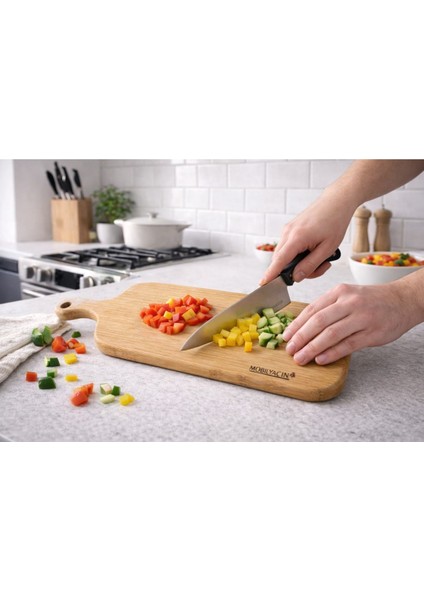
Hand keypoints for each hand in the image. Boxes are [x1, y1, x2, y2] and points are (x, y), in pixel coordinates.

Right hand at [260, 193, 351, 284]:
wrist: (335, 202)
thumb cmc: (334, 222)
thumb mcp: (327, 249)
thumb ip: (310, 265)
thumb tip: (296, 277)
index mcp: (296, 237)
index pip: (279, 261)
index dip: (270, 274)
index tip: (263, 284)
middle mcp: (288, 233)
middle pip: (282, 261)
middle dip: (297, 271)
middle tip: (321, 268)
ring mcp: (287, 230)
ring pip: (286, 256)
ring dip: (300, 263)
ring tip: (322, 259)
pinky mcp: (290, 229)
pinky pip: (289, 248)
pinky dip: (299, 254)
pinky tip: (314, 251)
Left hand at [282, 282, 414, 364]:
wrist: (402, 301)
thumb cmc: (371, 301)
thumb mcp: (347, 296)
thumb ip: (328, 309)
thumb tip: (302, 328)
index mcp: (339, 293)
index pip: (312, 310)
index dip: (296, 325)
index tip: (286, 336)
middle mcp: (349, 303)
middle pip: (318, 322)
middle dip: (301, 338)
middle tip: (290, 350)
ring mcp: (361, 318)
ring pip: (331, 334)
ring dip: (312, 348)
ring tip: (301, 358)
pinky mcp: (371, 333)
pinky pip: (348, 344)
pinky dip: (332, 353)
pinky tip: (321, 359)